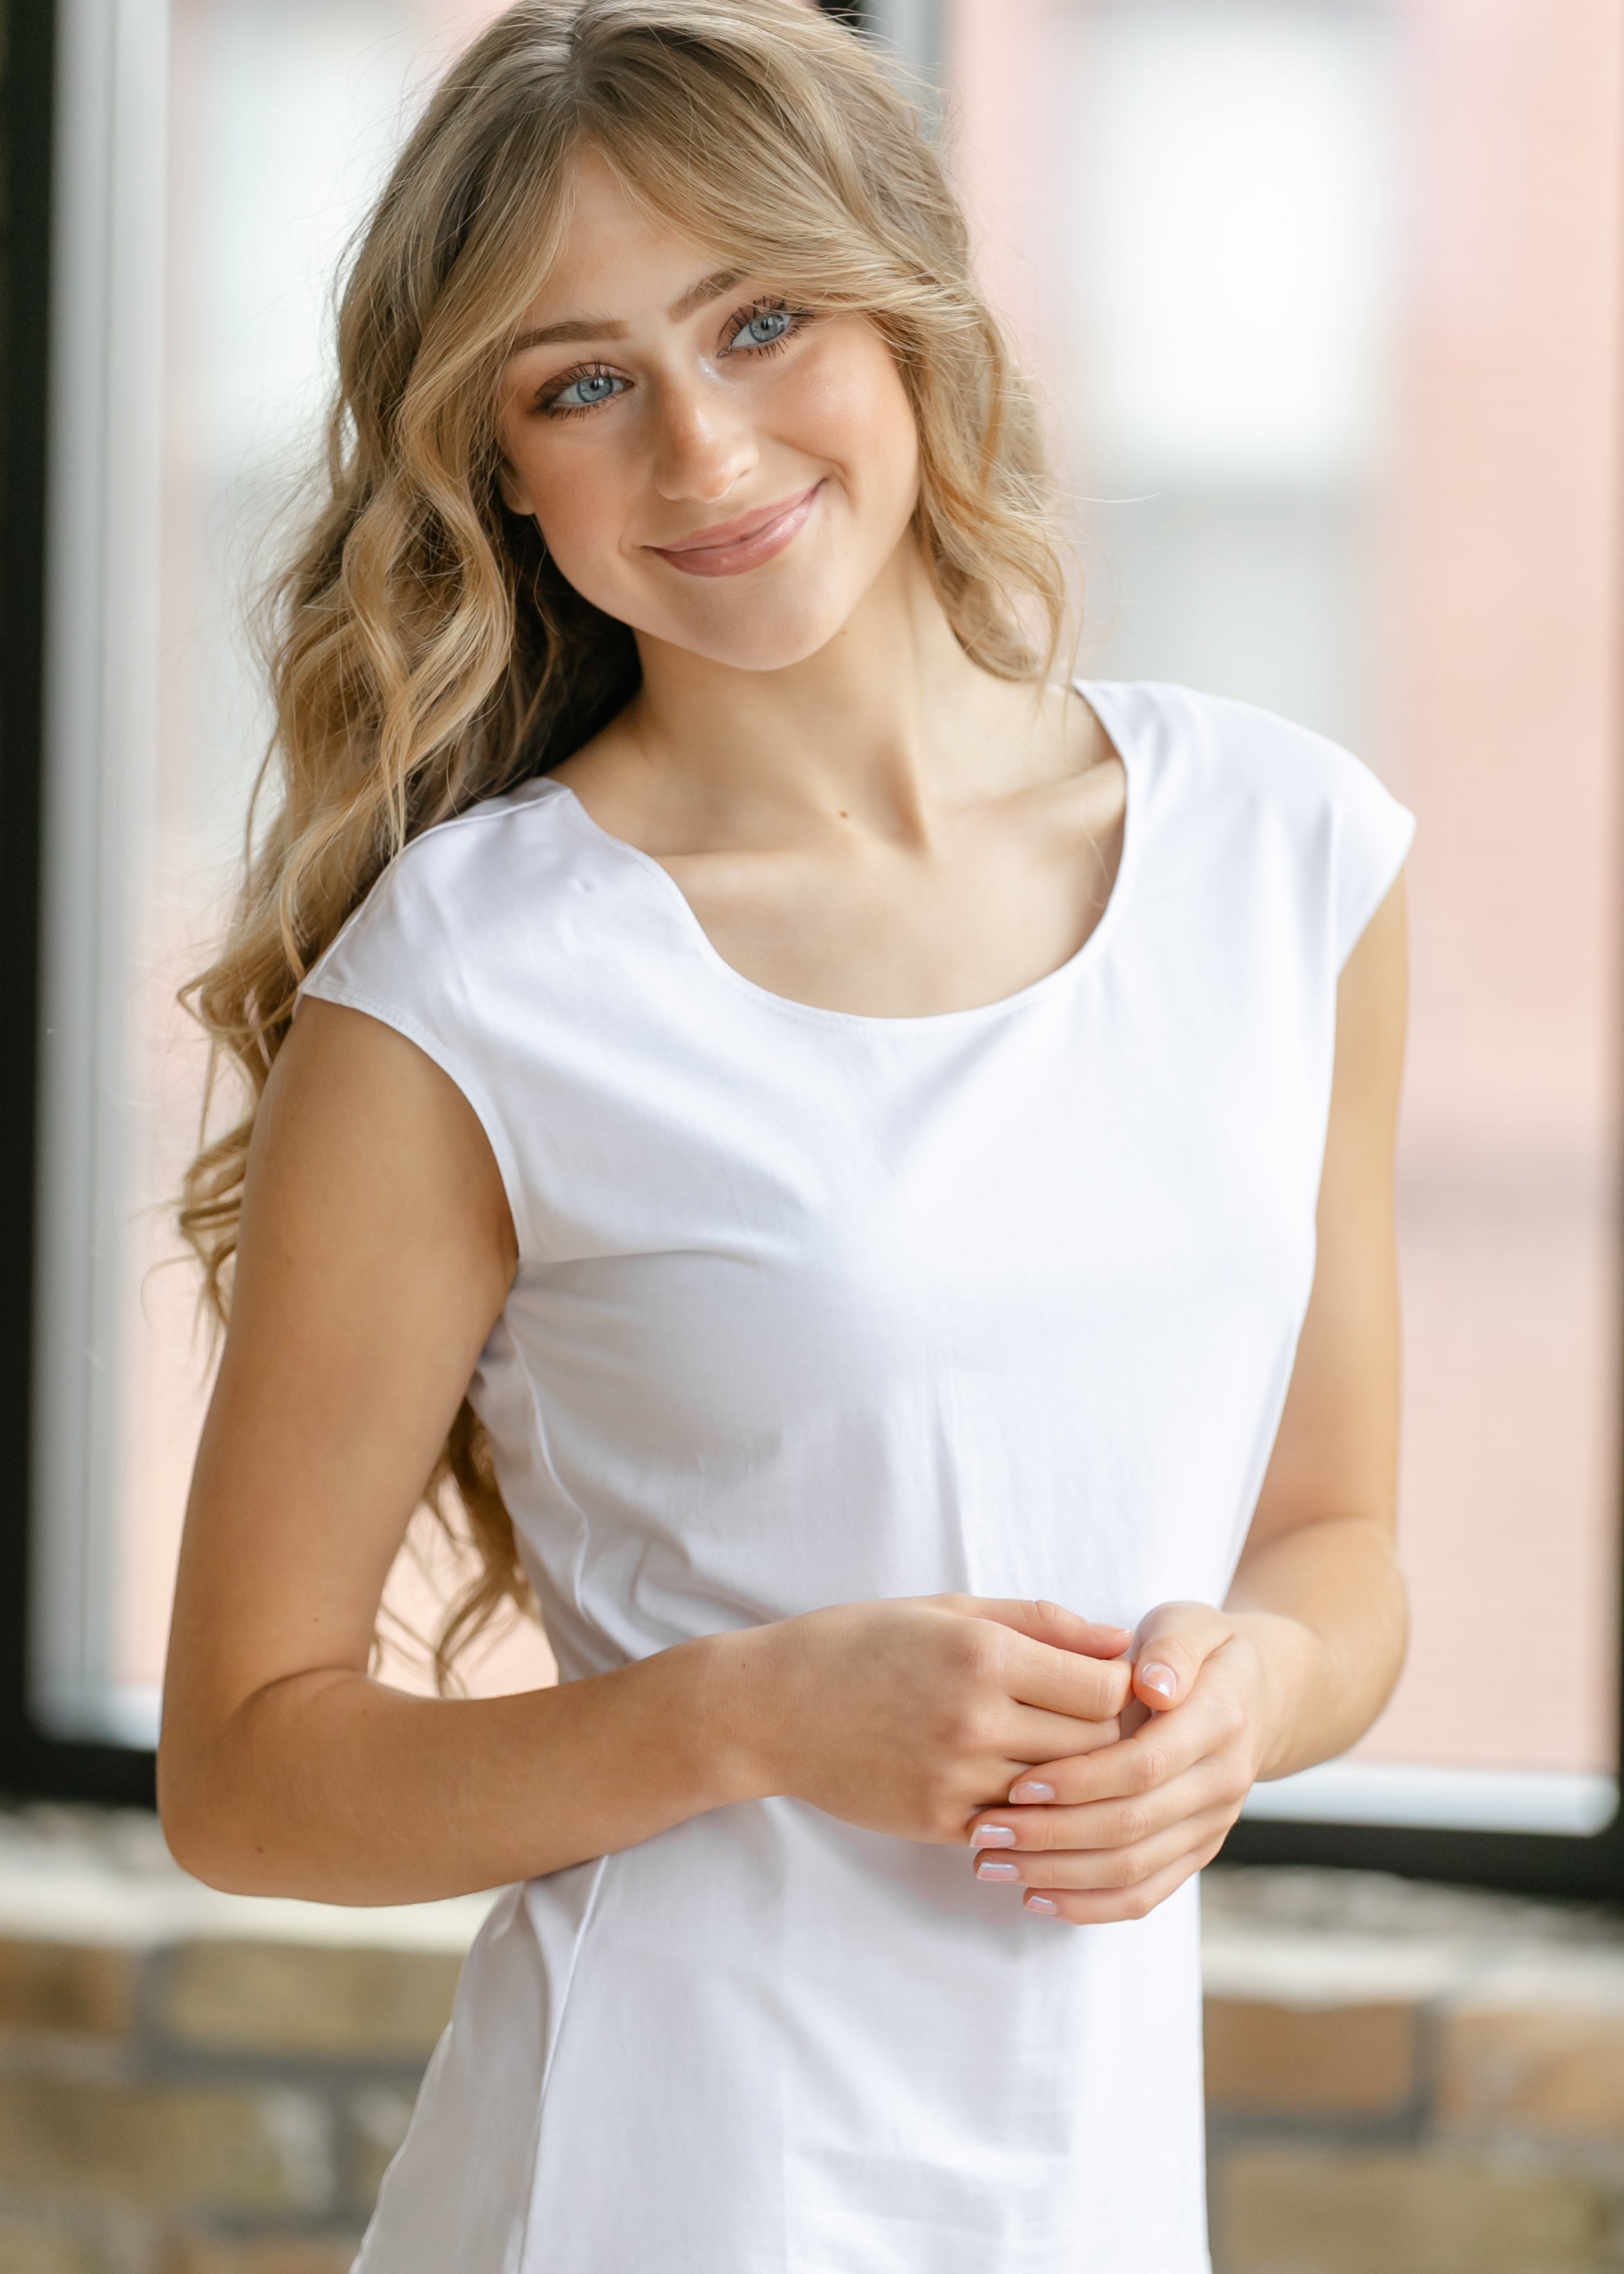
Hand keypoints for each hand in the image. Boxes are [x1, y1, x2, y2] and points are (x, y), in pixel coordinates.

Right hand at [740, 1595, 1134, 1844]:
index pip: (1105, 1688)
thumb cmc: (861, 1642)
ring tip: (1063, 1755)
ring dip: (1073, 1779)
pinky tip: (1018, 1787)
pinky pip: (1017, 1827)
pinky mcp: (939, 1823)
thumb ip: (1040, 1622)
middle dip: (1106, 1734)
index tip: (1106, 1681)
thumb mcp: (947, 1609)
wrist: (772, 1708)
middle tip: (1097, 1723)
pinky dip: (1029, 1812)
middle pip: (1097, 1745)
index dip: (1119, 1686)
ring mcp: (957, 1779)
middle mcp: (977, 1719)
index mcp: (984, 1654)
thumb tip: (1118, 1641)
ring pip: (1063, 1794)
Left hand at [961, 1600, 1300, 1922]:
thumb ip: (1171, 1647)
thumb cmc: (1201, 1650)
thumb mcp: (1191, 1624)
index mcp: (1219, 1720)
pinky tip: (1034, 1897)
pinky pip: (1145, 1894)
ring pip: (1133, 1869)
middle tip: (984, 1830)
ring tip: (991, 1863)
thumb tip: (1153, 1685)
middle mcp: (1221, 1782)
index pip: (1144, 1764)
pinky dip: (1089, 1905)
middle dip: (1052, 1834)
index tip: (1018, 1783)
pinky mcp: (1197, 1853)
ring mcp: (1211, 1825)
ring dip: (1057, 1875)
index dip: (1080, 1779)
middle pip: (1131, 1825)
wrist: (1258, 1697)